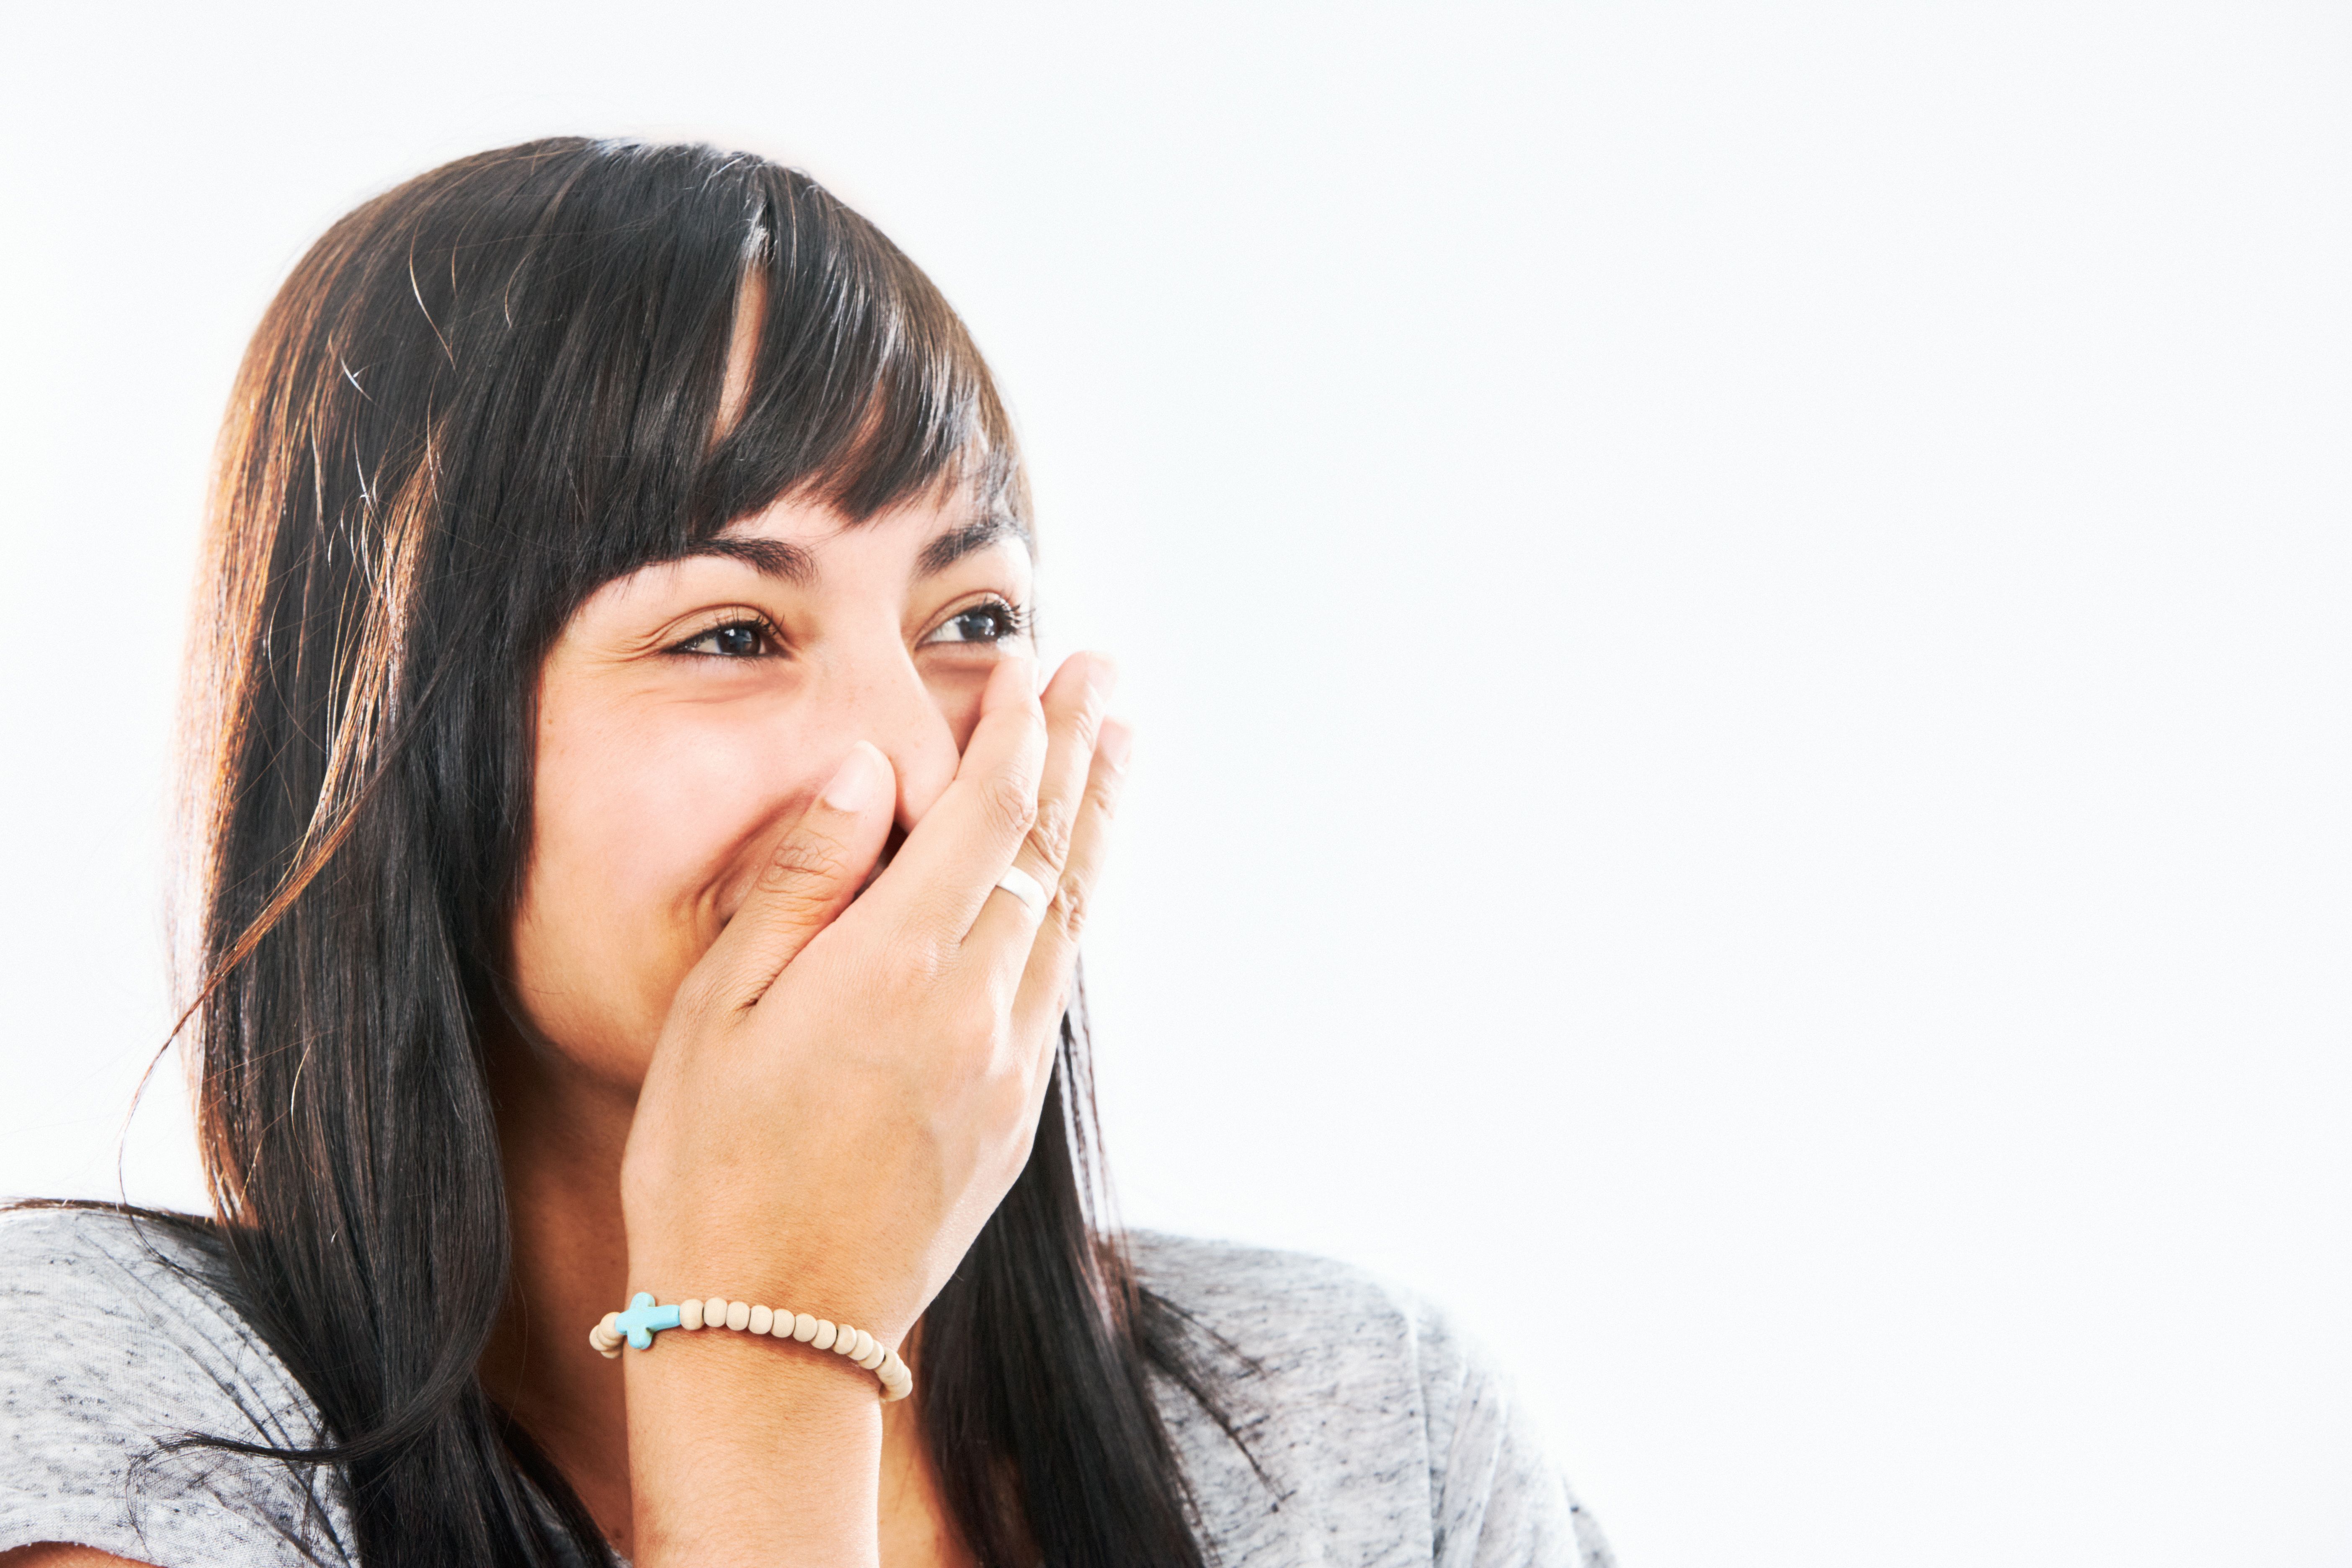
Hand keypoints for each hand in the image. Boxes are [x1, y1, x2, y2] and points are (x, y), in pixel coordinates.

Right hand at [617, 651, 1127, 1347]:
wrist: (772, 1333)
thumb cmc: (712, 1166)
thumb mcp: (721, 1012)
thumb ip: (802, 881)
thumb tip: (866, 772)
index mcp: (896, 967)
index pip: (986, 812)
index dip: (1015, 728)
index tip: (1029, 663)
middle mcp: (976, 1007)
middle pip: (1050, 848)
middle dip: (1078, 749)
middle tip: (1104, 672)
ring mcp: (1009, 1066)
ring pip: (1072, 910)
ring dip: (1095, 819)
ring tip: (1118, 743)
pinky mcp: (1017, 1117)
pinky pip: (1058, 979)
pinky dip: (1074, 904)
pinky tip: (1074, 875)